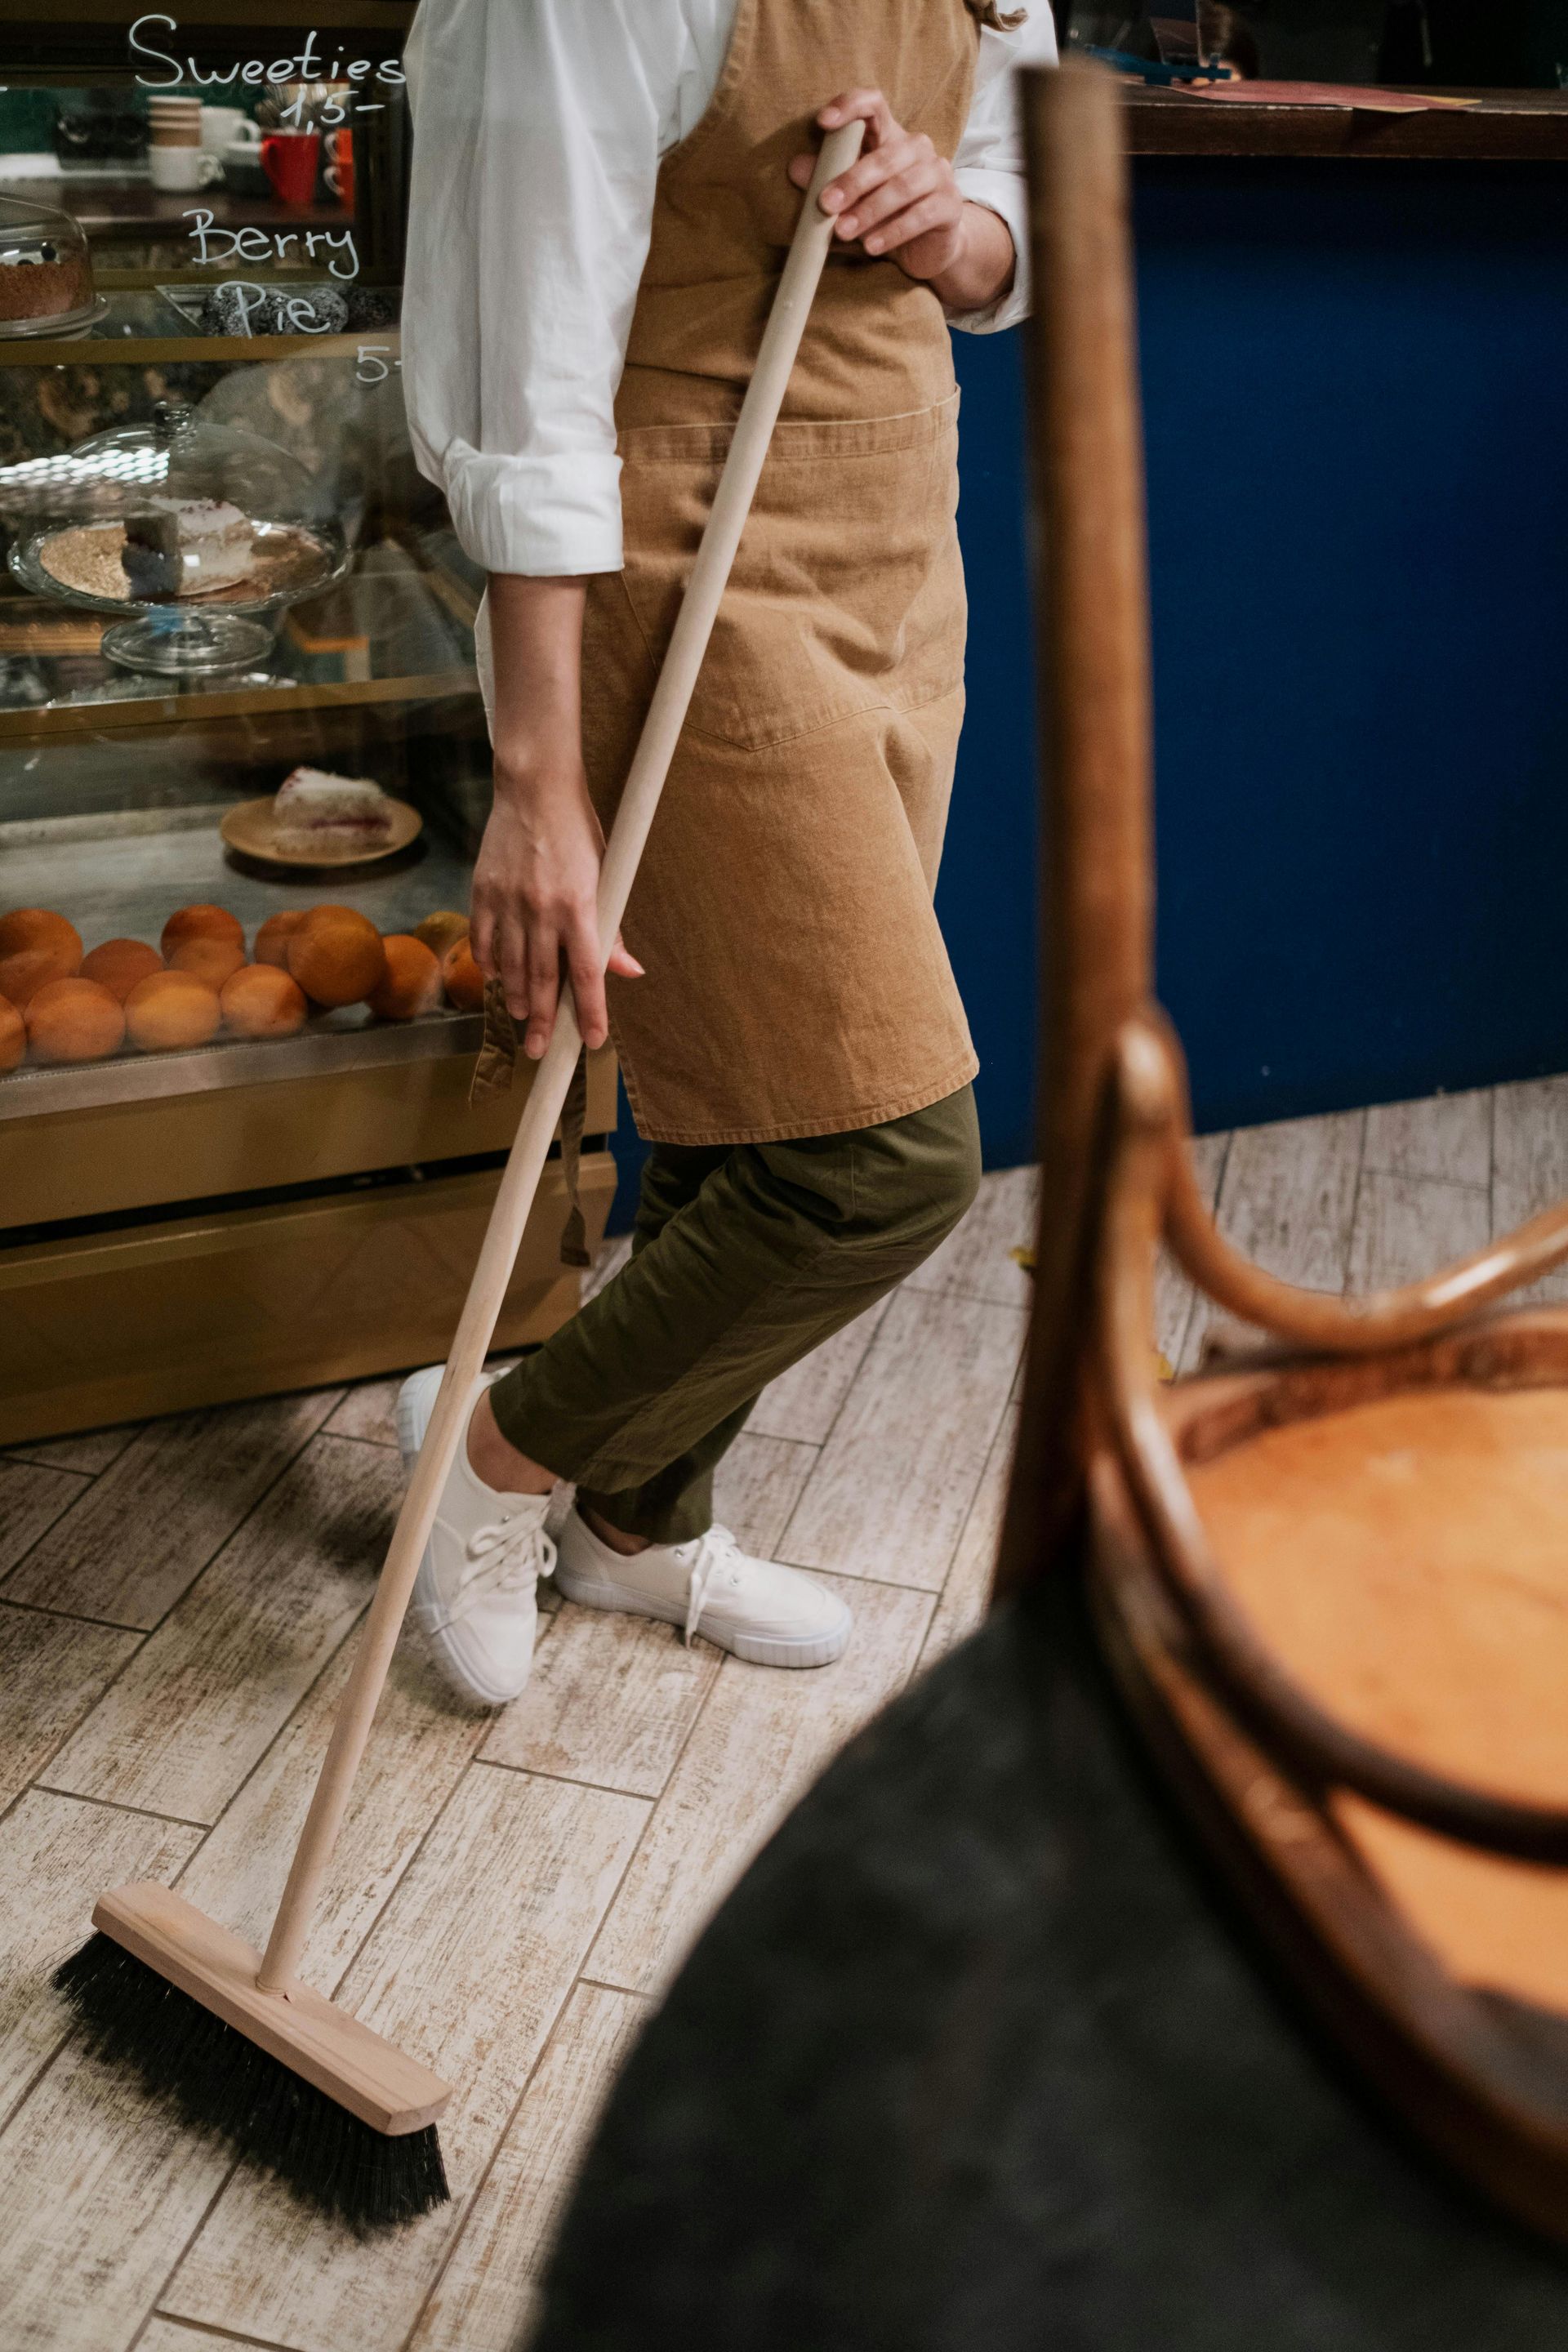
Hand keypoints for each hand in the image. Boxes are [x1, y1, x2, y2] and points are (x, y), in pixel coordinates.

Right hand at [468, 756, 641, 1059]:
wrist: (533, 789)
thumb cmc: (577, 831)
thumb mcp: (604, 874)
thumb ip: (611, 927)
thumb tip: (628, 972)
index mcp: (579, 906)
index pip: (589, 972)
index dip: (591, 1011)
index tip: (591, 1039)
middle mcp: (542, 909)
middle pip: (544, 980)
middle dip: (543, 1020)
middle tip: (540, 1050)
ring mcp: (508, 901)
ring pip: (512, 966)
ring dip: (518, 997)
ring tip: (522, 1017)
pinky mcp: (483, 891)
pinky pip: (484, 940)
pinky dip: (490, 964)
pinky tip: (498, 978)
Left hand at [787, 89, 1014, 312]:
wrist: (929, 248)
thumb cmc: (885, 217)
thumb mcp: (852, 200)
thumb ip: (826, 182)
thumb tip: (795, 167)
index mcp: (889, 136)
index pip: (873, 104)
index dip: (850, 106)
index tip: (823, 122)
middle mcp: (917, 147)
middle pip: (886, 155)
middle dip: (852, 180)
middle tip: (825, 205)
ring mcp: (937, 173)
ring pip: (903, 186)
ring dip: (870, 211)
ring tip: (843, 232)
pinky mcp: (950, 204)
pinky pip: (921, 215)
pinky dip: (893, 232)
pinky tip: (872, 247)